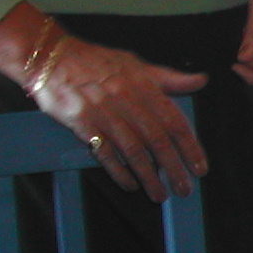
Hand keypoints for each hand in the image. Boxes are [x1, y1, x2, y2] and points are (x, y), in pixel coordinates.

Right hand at [34, 36, 207, 200]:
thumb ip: (169, 78)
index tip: (200, 168)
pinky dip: (118, 171)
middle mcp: (127, 100)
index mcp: (145, 87)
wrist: (51, 57)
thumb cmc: (97, 61)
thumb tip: (201, 81)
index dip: (190, 147)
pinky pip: (104, 152)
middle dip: (174, 169)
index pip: (175, 121)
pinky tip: (130, 185)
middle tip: (184, 189)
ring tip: (159, 194)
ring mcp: (104, 112)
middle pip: (157, 141)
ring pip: (133, 150)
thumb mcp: (137, 64)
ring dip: (149, 176)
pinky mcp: (82, 122)